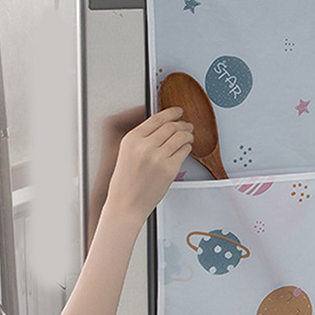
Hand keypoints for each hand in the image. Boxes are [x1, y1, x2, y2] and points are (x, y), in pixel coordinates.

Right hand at [103, 107, 193, 225]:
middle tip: (187, 125)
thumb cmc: (125, 182)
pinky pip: (184, 151)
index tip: (177, 111)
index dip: (170, 112)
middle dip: (182, 124)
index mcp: (132, 139)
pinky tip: (186, 148)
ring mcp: (158, 157)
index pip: (156, 118)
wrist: (126, 204)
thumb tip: (162, 127)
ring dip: (188, 134)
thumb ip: (142, 139)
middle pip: (171, 126)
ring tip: (189, 135)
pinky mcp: (169, 169)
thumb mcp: (126, 153)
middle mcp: (144, 146)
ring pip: (180, 136)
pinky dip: (188, 147)